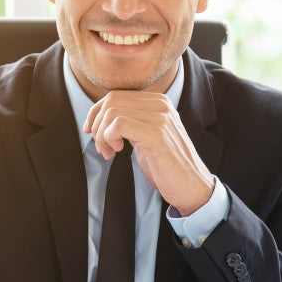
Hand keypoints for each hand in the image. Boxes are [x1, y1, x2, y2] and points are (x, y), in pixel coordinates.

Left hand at [83, 90, 212, 215]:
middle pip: (111, 101)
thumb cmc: (166, 166)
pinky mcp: (156, 133)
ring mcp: (160, 117)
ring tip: (109, 152)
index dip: (96, 112)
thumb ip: (129, 122)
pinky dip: (109, 138)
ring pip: (112, 113)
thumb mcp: (145, 137)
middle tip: (102, 148)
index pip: (115, 95)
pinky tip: (118, 152)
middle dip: (97, 125)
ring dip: (102, 135)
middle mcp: (160, 105)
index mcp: (158, 102)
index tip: (91, 131)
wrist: (191, 186)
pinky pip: (118, 125)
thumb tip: (99, 118)